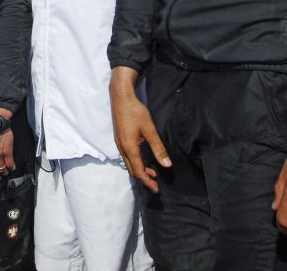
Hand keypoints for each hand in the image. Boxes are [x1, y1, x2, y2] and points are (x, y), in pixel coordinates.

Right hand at [109, 67, 170, 192]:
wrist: (121, 97)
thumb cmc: (135, 111)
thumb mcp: (149, 129)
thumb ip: (158, 148)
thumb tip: (167, 164)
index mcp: (129, 148)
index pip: (138, 171)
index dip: (147, 182)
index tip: (156, 189)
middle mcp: (122, 148)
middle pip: (132, 170)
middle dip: (144, 179)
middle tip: (155, 185)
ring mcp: (119, 143)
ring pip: (129, 163)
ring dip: (140, 170)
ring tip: (152, 173)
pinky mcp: (120, 139)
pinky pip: (127, 156)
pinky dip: (136, 162)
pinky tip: (144, 159)